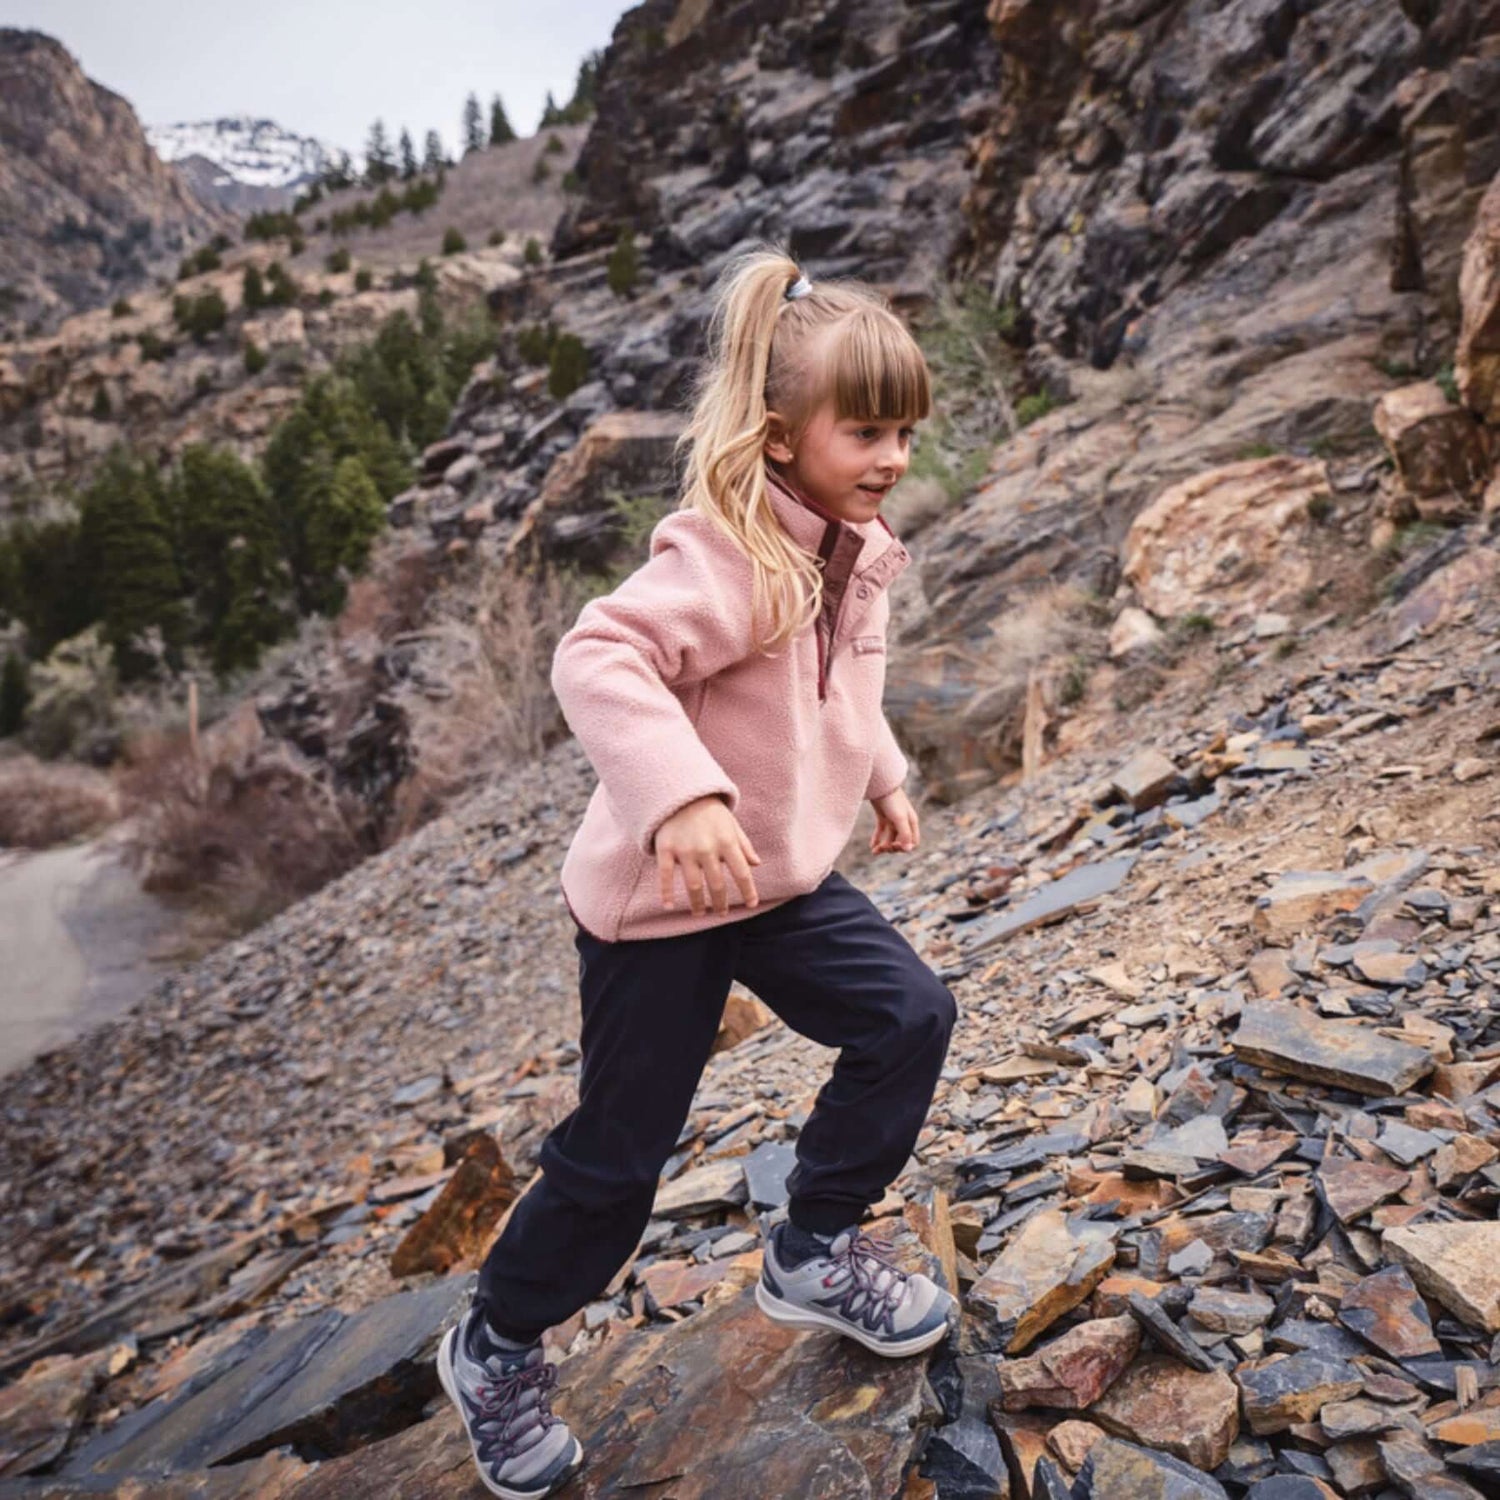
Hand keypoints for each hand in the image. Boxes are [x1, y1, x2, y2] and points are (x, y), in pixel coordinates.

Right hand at [653, 795, 761, 915]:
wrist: (680, 792)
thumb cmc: (710, 812)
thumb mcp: (731, 824)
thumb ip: (743, 845)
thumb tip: (756, 864)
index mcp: (727, 841)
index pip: (742, 873)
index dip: (748, 891)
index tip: (751, 905)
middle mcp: (707, 848)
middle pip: (717, 884)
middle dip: (720, 902)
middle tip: (721, 912)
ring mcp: (685, 849)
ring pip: (693, 885)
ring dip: (697, 904)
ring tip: (700, 913)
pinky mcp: (665, 848)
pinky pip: (665, 876)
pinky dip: (666, 892)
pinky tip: (669, 906)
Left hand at [870, 786, 917, 853]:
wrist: (878, 784)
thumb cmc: (891, 800)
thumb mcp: (899, 818)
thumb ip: (905, 834)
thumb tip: (908, 850)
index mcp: (911, 822)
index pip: (913, 842)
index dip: (905, 847)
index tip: (895, 846)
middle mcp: (904, 821)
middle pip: (901, 841)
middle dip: (892, 847)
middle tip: (883, 848)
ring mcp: (893, 819)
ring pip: (890, 838)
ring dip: (884, 846)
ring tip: (875, 851)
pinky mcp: (883, 816)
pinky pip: (881, 831)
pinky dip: (877, 839)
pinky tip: (872, 847)